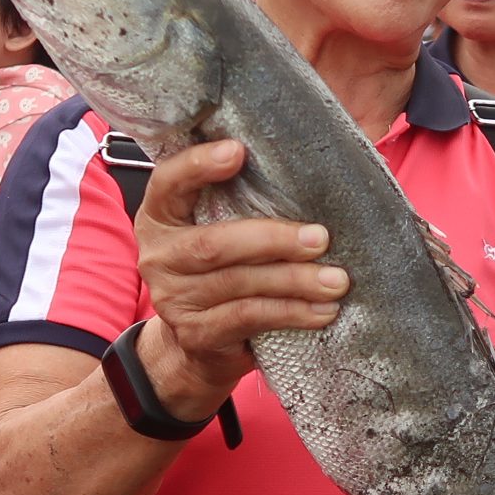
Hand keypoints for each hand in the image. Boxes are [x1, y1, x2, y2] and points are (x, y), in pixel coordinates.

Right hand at [134, 140, 350, 418]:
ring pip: (237, 284)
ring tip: (336, 281)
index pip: (169, 182)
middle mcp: (159, 255)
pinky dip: (289, 313)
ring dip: (293, 281)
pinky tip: (322, 310)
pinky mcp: (195, 332)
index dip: (197, 165)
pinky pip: (247, 317)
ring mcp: (172, 298)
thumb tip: (327, 152)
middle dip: (272, 240)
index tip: (237, 151)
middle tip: (321, 238)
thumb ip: (251, 192)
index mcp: (161, 216)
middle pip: (213, 245)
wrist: (198, 342)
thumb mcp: (225, 225)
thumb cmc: (227, 266)